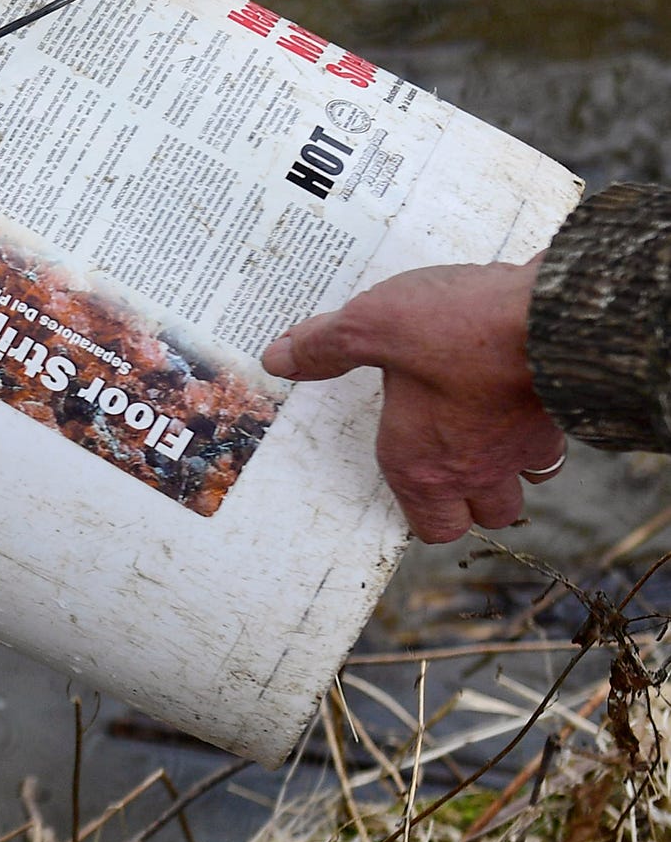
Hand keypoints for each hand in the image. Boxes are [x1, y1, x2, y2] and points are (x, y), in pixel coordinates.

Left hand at [260, 259, 565, 544]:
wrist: (552, 315)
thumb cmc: (456, 329)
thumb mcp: (369, 326)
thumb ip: (324, 346)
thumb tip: (279, 358)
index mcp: (421, 464)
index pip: (431, 526)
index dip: (424, 510)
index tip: (410, 472)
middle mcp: (476, 470)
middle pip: (483, 517)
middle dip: (469, 501)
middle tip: (449, 459)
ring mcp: (524, 451)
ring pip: (523, 489)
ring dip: (506, 473)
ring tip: (482, 434)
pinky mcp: (562, 421)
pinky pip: (551, 448)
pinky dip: (537, 436)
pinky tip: (519, 402)